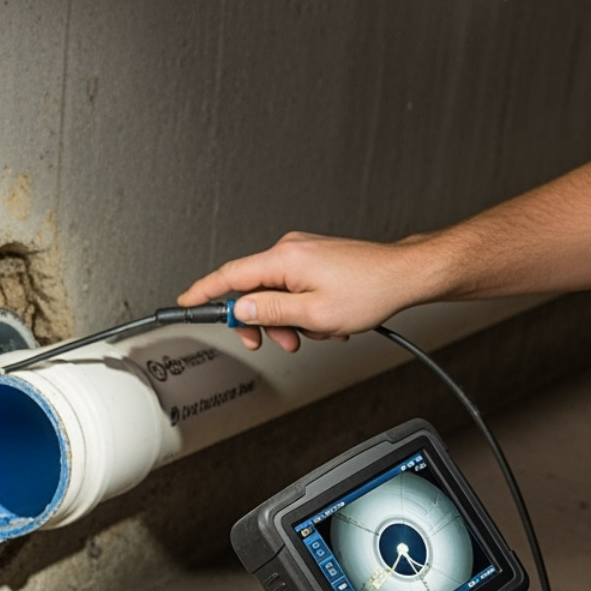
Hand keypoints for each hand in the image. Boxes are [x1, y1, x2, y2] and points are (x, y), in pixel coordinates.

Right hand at [177, 232, 430, 351]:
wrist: (403, 276)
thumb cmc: (369, 290)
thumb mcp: (314, 313)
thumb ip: (270, 311)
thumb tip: (238, 309)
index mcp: (284, 259)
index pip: (229, 275)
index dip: (204, 292)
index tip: (187, 303)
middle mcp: (291, 249)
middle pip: (253, 288)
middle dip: (262, 320)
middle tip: (277, 341)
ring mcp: (305, 253)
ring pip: (278, 293)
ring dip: (290, 320)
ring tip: (317, 332)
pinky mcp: (318, 261)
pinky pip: (297, 289)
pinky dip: (306, 310)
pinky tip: (328, 322)